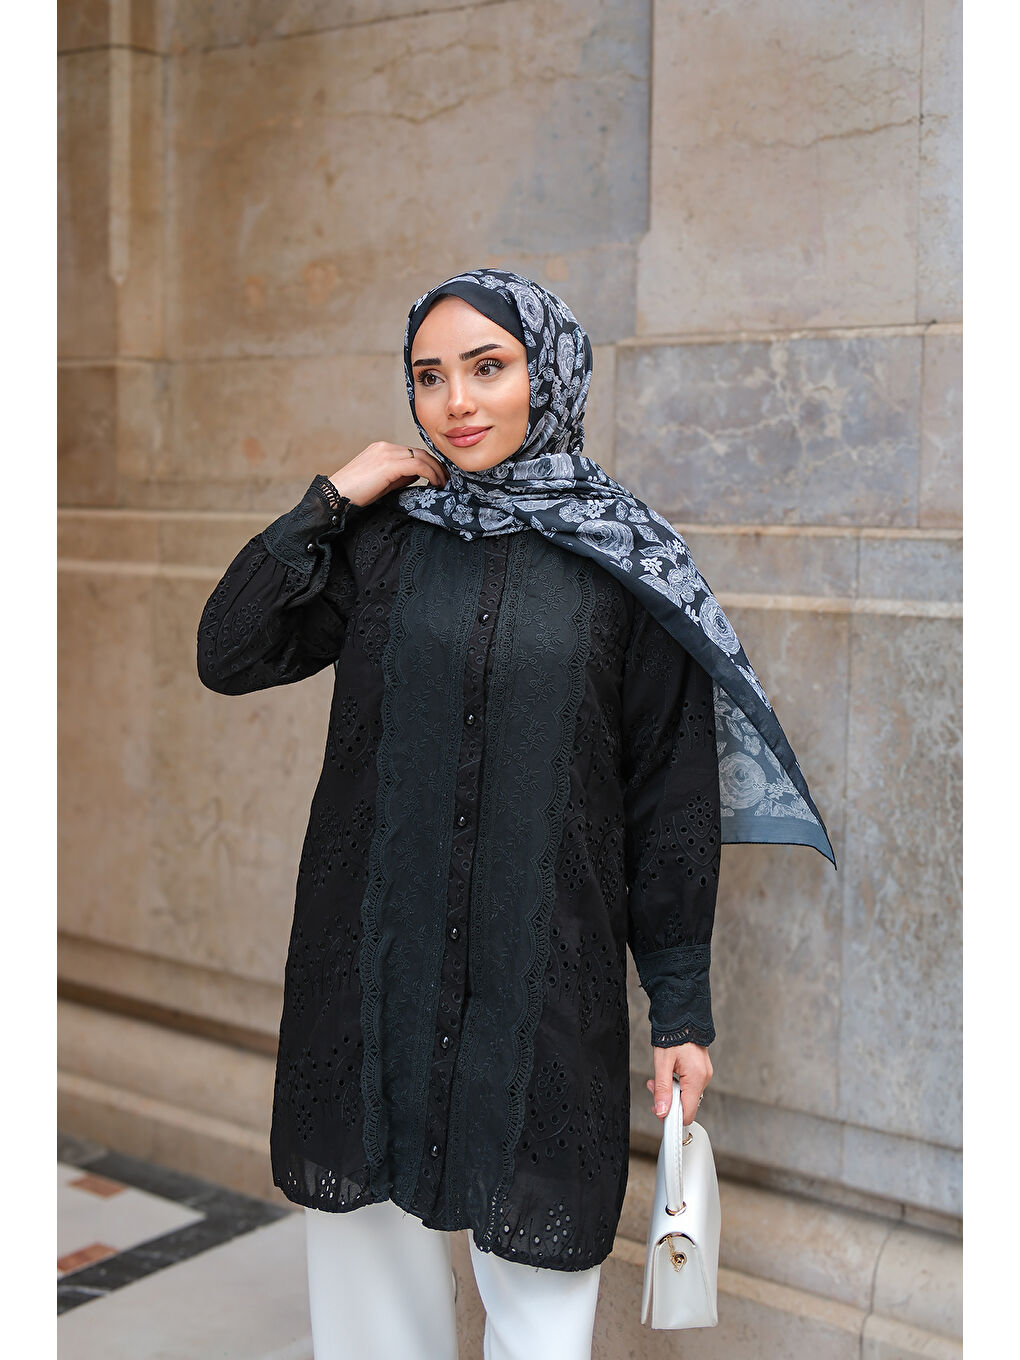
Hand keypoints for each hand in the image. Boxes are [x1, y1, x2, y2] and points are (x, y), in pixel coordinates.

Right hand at [328, 441, 447, 507]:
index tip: (439, 477)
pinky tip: (436, 484)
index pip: (411, 453)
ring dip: (436, 470)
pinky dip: (431, 473)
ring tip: (444, 483)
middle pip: (419, 452)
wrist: (334, 497)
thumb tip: (418, 476)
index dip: (428, 464)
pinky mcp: (389, 464)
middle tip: (447, 479)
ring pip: (421, 457)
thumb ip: (399, 477)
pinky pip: (418, 465)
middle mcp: (385, 447)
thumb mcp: (380, 483)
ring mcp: (386, 454)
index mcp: (381, 450)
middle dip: (436, 465)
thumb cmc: (354, 495)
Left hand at [646, 1042, 712, 1125]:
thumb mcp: (662, 1063)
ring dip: (671, 1091)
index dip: (672, 1117)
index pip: (688, 1113)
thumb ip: (662, 1089)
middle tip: (653, 1086)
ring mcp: (704, 1073)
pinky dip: (677, 1083)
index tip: (659, 1113)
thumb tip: (662, 1111)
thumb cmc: (672, 1034)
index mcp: (696, 1078)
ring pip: (686, 1094)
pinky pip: (689, 1085)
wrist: (682, 1015)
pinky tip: (668, 1073)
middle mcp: (704, 1078)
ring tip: (658, 1077)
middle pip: (686, 1104)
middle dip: (668, 1100)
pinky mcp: (701, 1070)